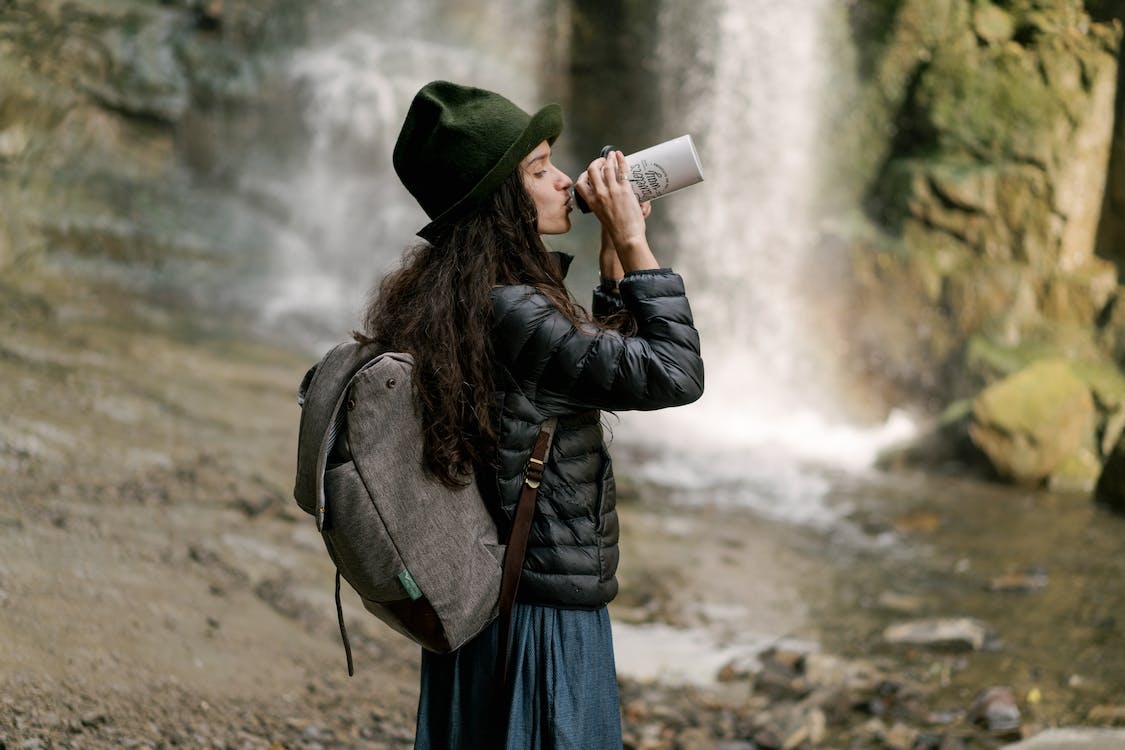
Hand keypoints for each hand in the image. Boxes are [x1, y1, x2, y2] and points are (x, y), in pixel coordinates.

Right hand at [576, 151, 657, 271]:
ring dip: (609, 159)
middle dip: (596, 162)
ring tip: (612, 155)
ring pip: (607, 168)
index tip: (589, 172)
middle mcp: (600, 194)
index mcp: (592, 202)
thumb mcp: (602, 217)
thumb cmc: (617, 231)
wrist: (626, 237)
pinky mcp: (624, 190)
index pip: (580, 184)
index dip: (584, 175)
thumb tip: (612, 197)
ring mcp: (612, 191)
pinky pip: (622, 170)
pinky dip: (621, 160)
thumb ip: (603, 205)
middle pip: (592, 171)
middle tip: (602, 161)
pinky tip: (620, 156)